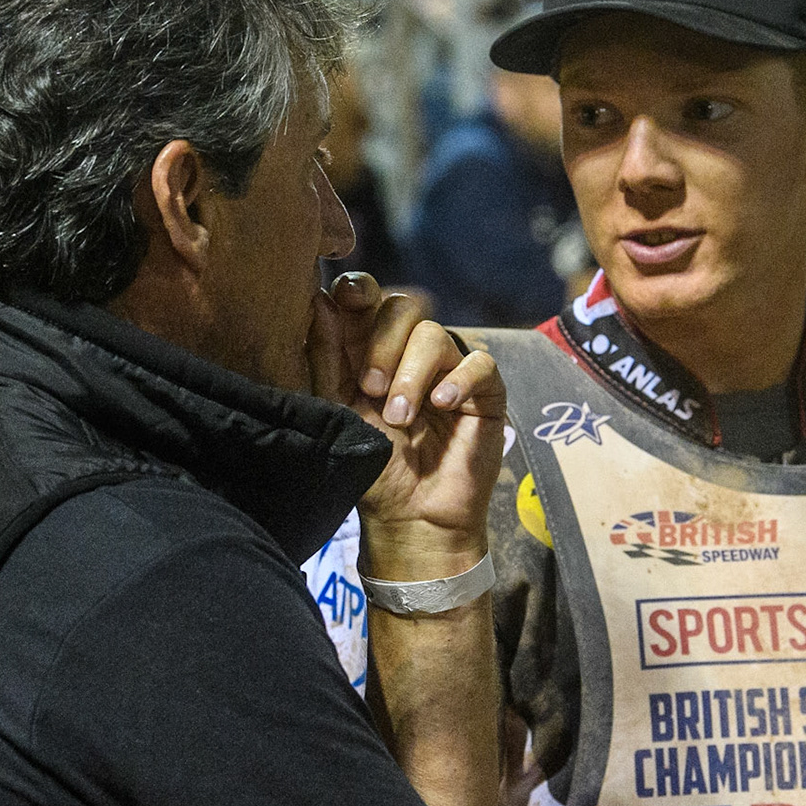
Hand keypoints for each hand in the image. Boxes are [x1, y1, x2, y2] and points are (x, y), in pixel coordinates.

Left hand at [307, 274, 504, 580]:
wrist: (411, 515)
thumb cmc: (373, 466)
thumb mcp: (339, 410)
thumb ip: (327, 358)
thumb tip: (321, 301)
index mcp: (372, 350)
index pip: (370, 299)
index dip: (360, 290)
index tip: (348, 300)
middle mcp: (411, 353)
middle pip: (404, 306)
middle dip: (382, 341)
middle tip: (370, 387)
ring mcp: (450, 369)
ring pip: (435, 334)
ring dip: (411, 373)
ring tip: (400, 417)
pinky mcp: (485, 392)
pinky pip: (480, 362)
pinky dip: (459, 379)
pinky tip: (443, 405)